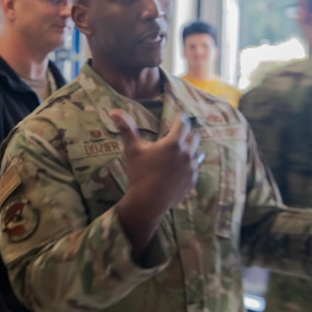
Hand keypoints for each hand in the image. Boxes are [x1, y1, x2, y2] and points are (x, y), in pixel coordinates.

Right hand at [112, 110, 200, 255]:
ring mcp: (192, 168)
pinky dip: (190, 164)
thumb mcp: (132, 149)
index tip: (179, 116)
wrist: (149, 201)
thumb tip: (113, 111)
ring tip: (182, 150)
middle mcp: (186, 154)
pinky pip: (195, 168)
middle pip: (194, 136)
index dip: (181, 119)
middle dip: (187, 133)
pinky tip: (182, 167)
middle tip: (180, 133)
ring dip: (191, 149)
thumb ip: (126, 128)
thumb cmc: (139, 173)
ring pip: (197, 152)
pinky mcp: (193, 180)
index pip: (183, 124)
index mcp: (173, 143)